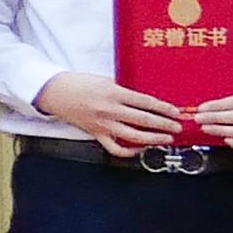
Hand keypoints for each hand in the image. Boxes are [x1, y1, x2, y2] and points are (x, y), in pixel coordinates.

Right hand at [34, 74, 190, 156]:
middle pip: (144, 120)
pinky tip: (140, 149)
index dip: (164, 109)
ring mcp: (103, 124)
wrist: (55, 92)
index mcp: (113, 93)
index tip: (176, 112)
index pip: (146, 102)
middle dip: (165, 125)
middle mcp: (110, 110)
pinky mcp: (96, 134)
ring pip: (134, 137)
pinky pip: (116, 148)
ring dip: (153, 139)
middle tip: (177, 127)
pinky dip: (130, 151)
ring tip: (165, 139)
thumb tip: (144, 100)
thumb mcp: (105, 80)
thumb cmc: (79, 82)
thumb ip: (124, 90)